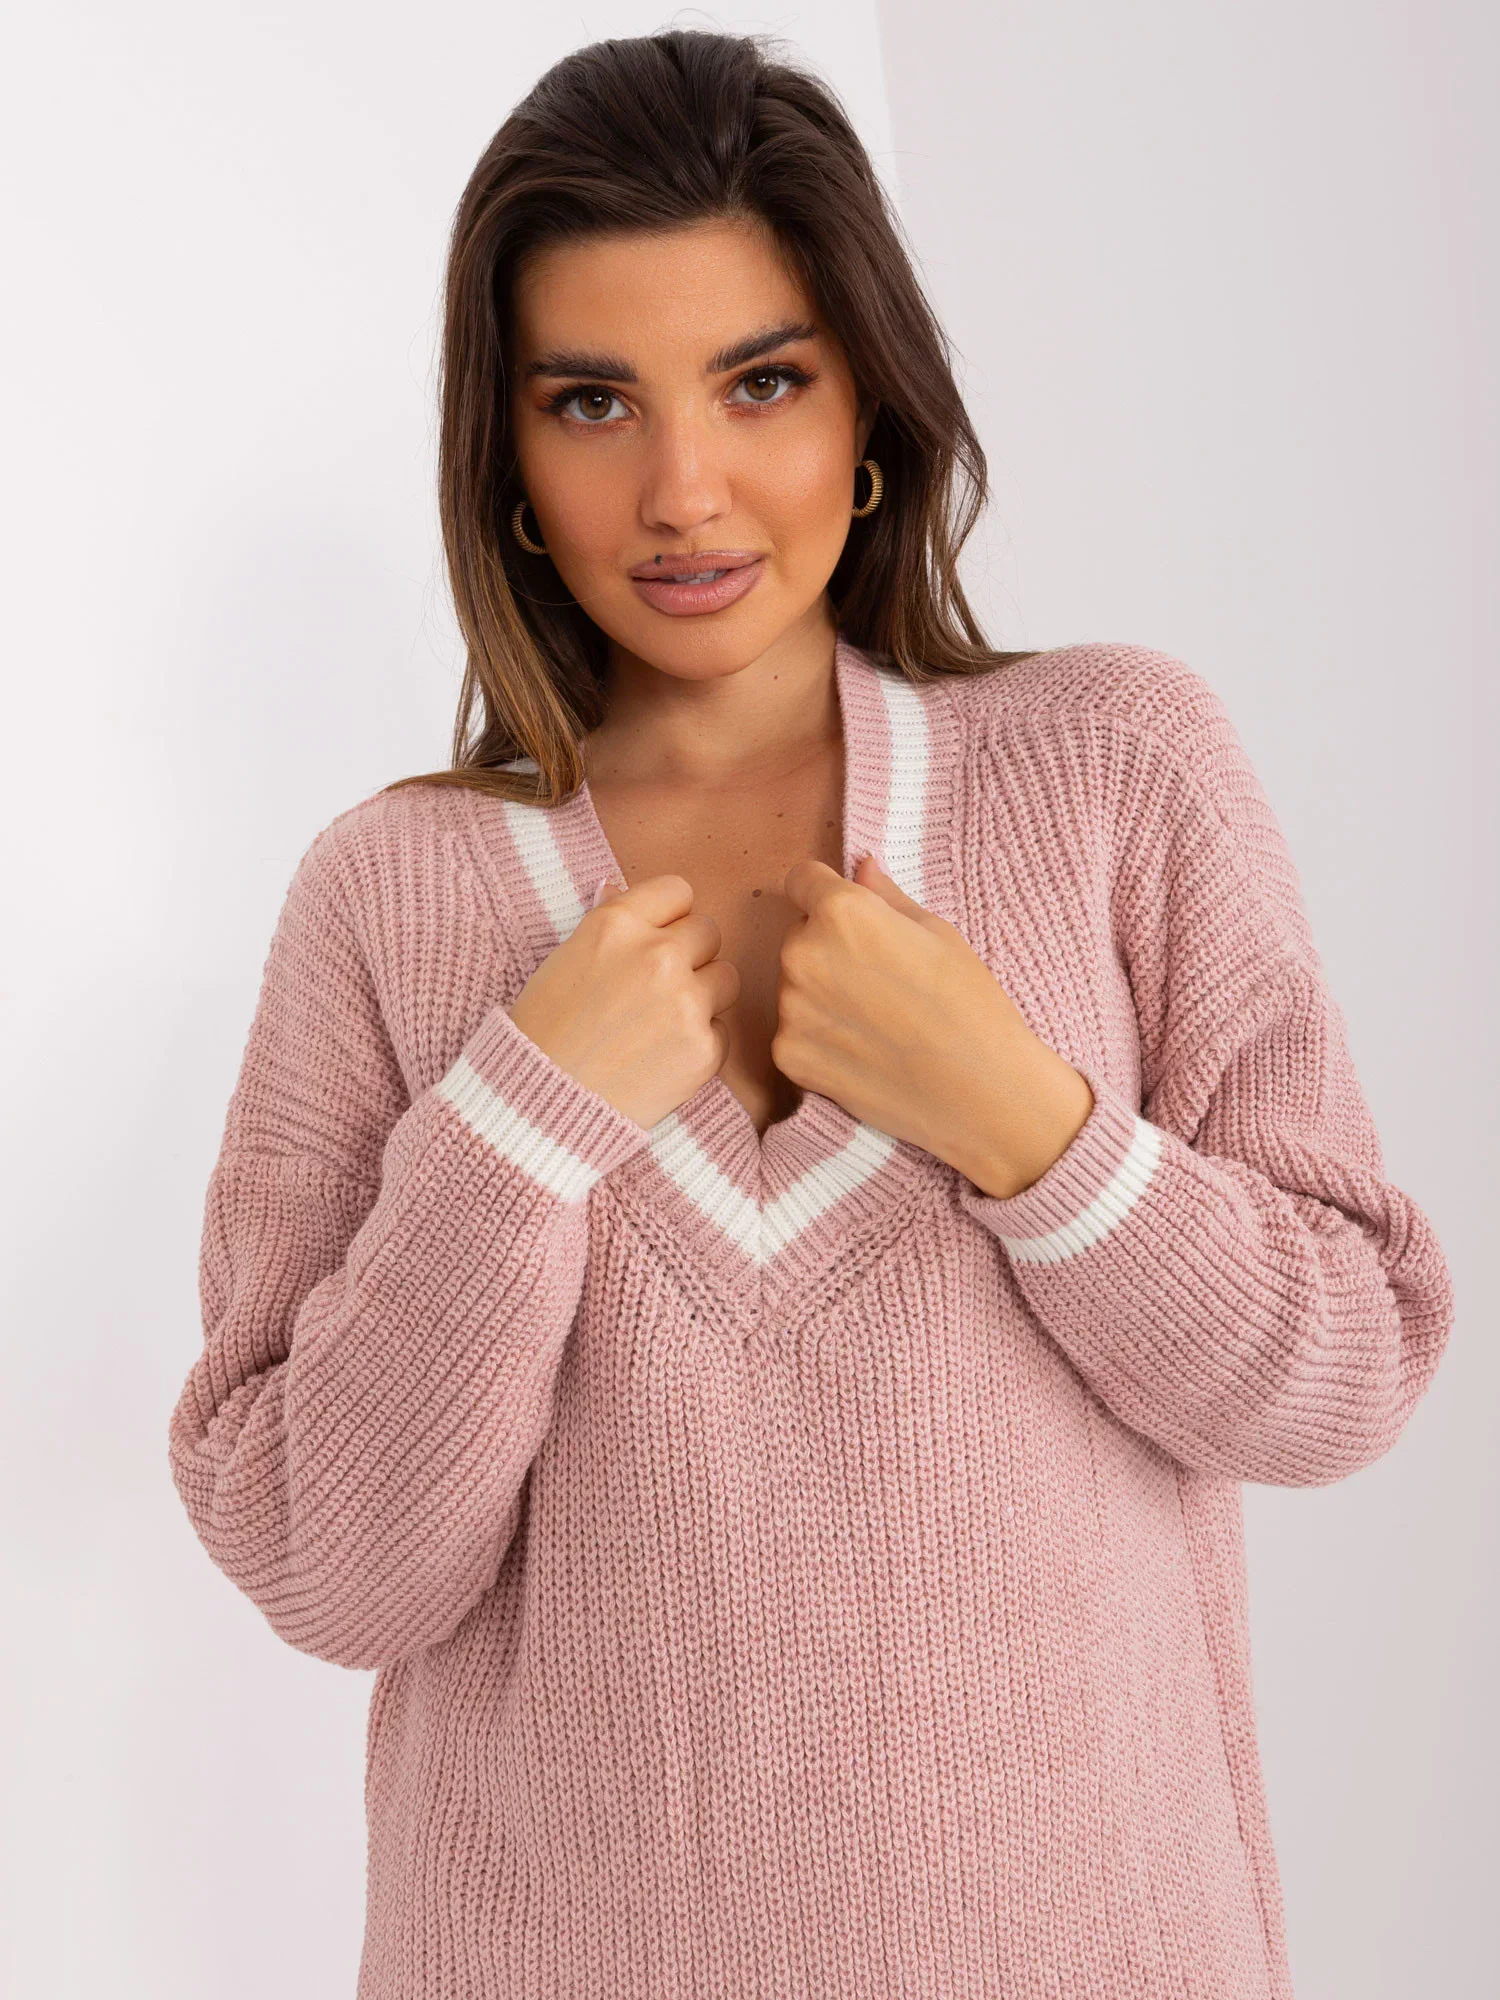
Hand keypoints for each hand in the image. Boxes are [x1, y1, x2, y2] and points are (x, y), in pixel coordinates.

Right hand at [507, 874, 739, 1129]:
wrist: (542, 1106)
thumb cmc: (543, 1032)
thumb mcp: (564, 959)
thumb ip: (607, 924)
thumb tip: (619, 887)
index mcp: (616, 924)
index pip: (678, 891)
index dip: (668, 916)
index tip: (655, 939)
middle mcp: (656, 955)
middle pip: (708, 932)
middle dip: (689, 956)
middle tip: (655, 988)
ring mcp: (685, 1002)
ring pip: (725, 978)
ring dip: (702, 995)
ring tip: (659, 1022)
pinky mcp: (703, 1047)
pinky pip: (721, 1029)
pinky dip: (698, 1042)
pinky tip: (660, 1057)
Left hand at [774, 854, 1094, 1197]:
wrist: (981, 1092)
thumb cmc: (970, 1004)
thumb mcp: (938, 933)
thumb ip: (885, 897)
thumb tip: (860, 866)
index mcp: (841, 912)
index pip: (801, 880)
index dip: (826, 893)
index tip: (850, 917)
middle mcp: (802, 953)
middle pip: (800, 936)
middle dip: (829, 948)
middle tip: (880, 981)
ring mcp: (790, 1008)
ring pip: (795, 986)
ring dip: (822, 995)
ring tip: (877, 1021)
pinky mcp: (788, 1056)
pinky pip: (794, 1033)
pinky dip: (819, 1040)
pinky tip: (864, 1053)